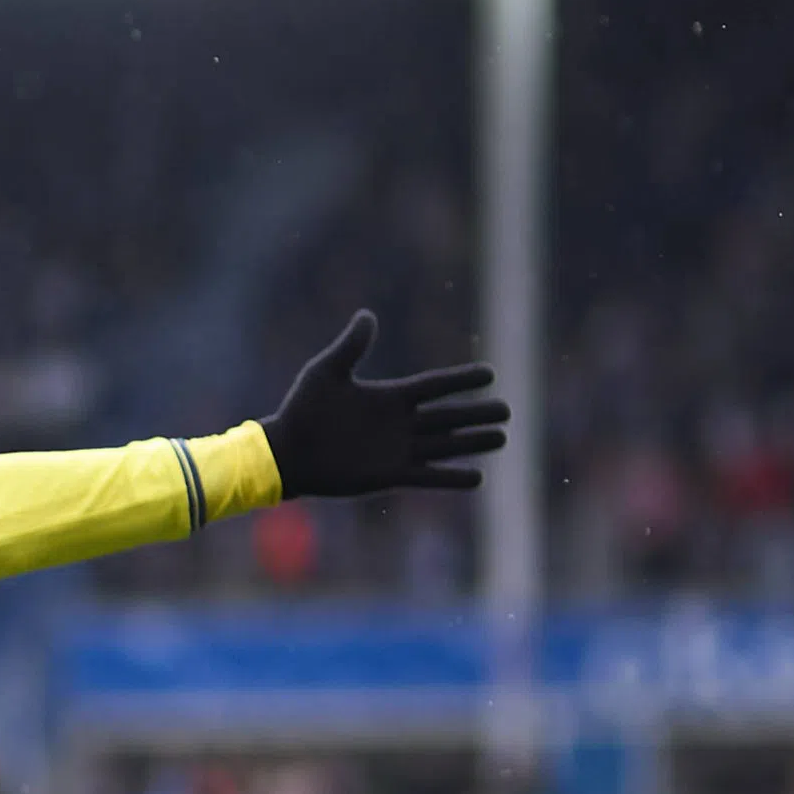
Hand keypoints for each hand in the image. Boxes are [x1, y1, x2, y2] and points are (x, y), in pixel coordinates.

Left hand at [260, 313, 509, 498]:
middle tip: (508, 410)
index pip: (435, 386)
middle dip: (477, 413)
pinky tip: (478, 478)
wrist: (286, 454)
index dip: (461, 381)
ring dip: (473, 443)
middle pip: (449, 416)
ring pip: (445, 445)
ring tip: (502, 438)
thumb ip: (351, 346)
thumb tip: (368, 315)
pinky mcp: (389, 475)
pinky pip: (428, 476)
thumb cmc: (302, 411)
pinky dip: (452, 478)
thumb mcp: (326, 372)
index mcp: (389, 397)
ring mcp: (397, 450)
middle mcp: (400, 424)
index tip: (490, 374)